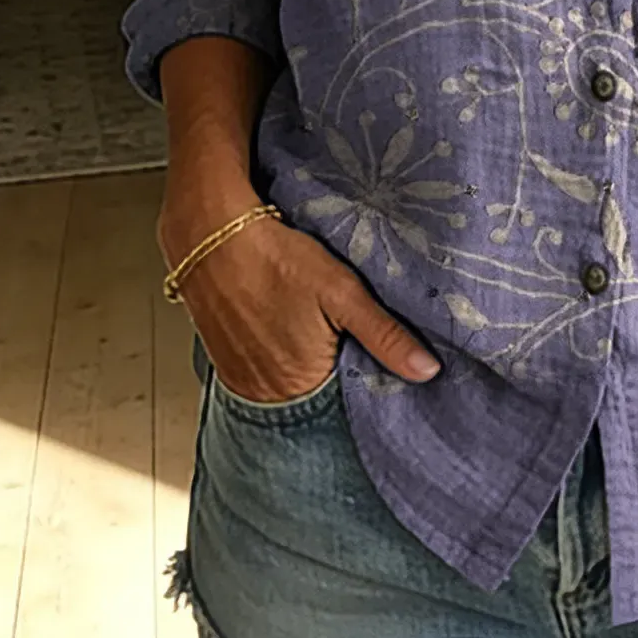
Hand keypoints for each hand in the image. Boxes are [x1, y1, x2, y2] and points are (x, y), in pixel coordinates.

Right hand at [159, 184, 440, 402]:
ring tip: (316, 331)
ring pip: (290, 384)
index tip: (381, 366)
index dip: (365, 382)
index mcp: (297, 385)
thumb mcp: (341, 292)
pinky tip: (288, 327)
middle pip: (316, 397)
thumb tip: (428, 371)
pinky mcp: (223, 361)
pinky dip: (279, 356)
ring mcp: (239, 379)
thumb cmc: (274, 257)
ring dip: (307, 366)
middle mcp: (263, 393)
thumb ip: (385, 335)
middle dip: (337, 375)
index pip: (345, 404)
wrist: (209, 233)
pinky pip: (262, 370)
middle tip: (347, 340)